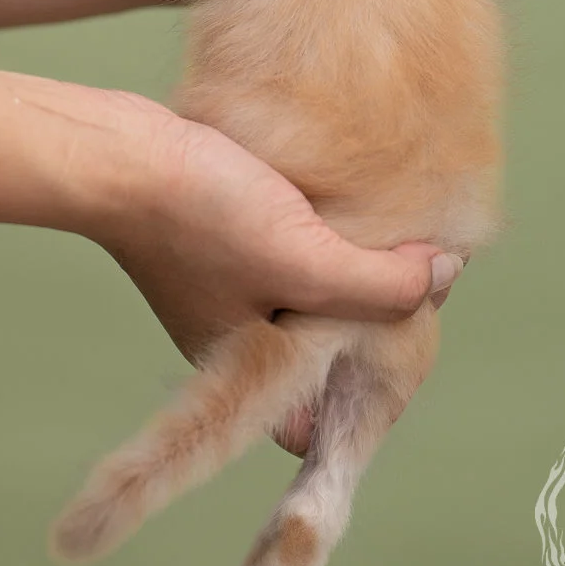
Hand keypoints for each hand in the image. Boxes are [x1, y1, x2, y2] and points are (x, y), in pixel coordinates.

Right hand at [72, 92, 460, 452]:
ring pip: (314, 288)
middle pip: (327, 345)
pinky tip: (349, 198)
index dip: (367, 384)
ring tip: (395, 230)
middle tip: (418, 266)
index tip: (408, 333)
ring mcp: (229, 283)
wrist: (118, 153)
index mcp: (251, 369)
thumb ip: (380, 284)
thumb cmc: (200, 217)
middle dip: (373, 314)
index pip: (320, 413)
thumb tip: (446, 275)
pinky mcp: (223, 233)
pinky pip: (290, 244)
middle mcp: (241, 334)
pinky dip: (322, 228)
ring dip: (351, 262)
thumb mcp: (304, 261)